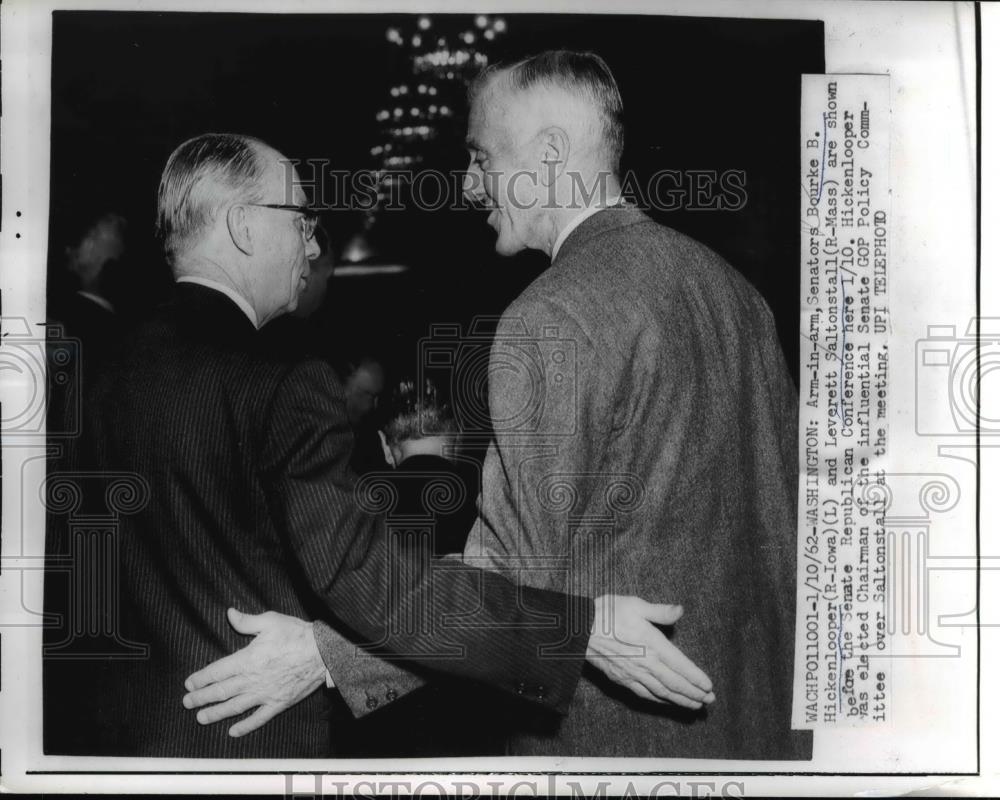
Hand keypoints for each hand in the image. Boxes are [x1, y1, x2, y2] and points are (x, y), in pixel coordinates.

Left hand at [182, 608, 326, 736]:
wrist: (323, 652)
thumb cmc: (297, 634)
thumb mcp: (270, 621)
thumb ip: (246, 621)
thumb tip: (229, 613)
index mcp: (247, 659)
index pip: (217, 671)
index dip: (201, 678)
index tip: (189, 683)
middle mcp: (252, 680)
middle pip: (221, 691)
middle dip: (201, 698)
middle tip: (187, 703)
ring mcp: (265, 694)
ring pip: (234, 707)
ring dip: (216, 713)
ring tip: (201, 718)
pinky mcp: (278, 703)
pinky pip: (258, 718)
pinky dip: (245, 726)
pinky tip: (233, 731)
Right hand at [585, 595, 715, 708]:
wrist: (579, 629)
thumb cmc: (607, 613)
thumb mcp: (635, 604)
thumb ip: (660, 611)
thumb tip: (680, 610)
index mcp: (651, 643)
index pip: (680, 664)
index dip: (696, 677)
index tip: (709, 686)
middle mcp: (645, 662)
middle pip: (674, 683)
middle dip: (694, 693)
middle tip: (709, 700)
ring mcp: (633, 674)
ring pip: (662, 692)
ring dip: (681, 700)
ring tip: (696, 705)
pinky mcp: (622, 679)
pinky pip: (645, 694)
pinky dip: (660, 700)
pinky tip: (668, 702)